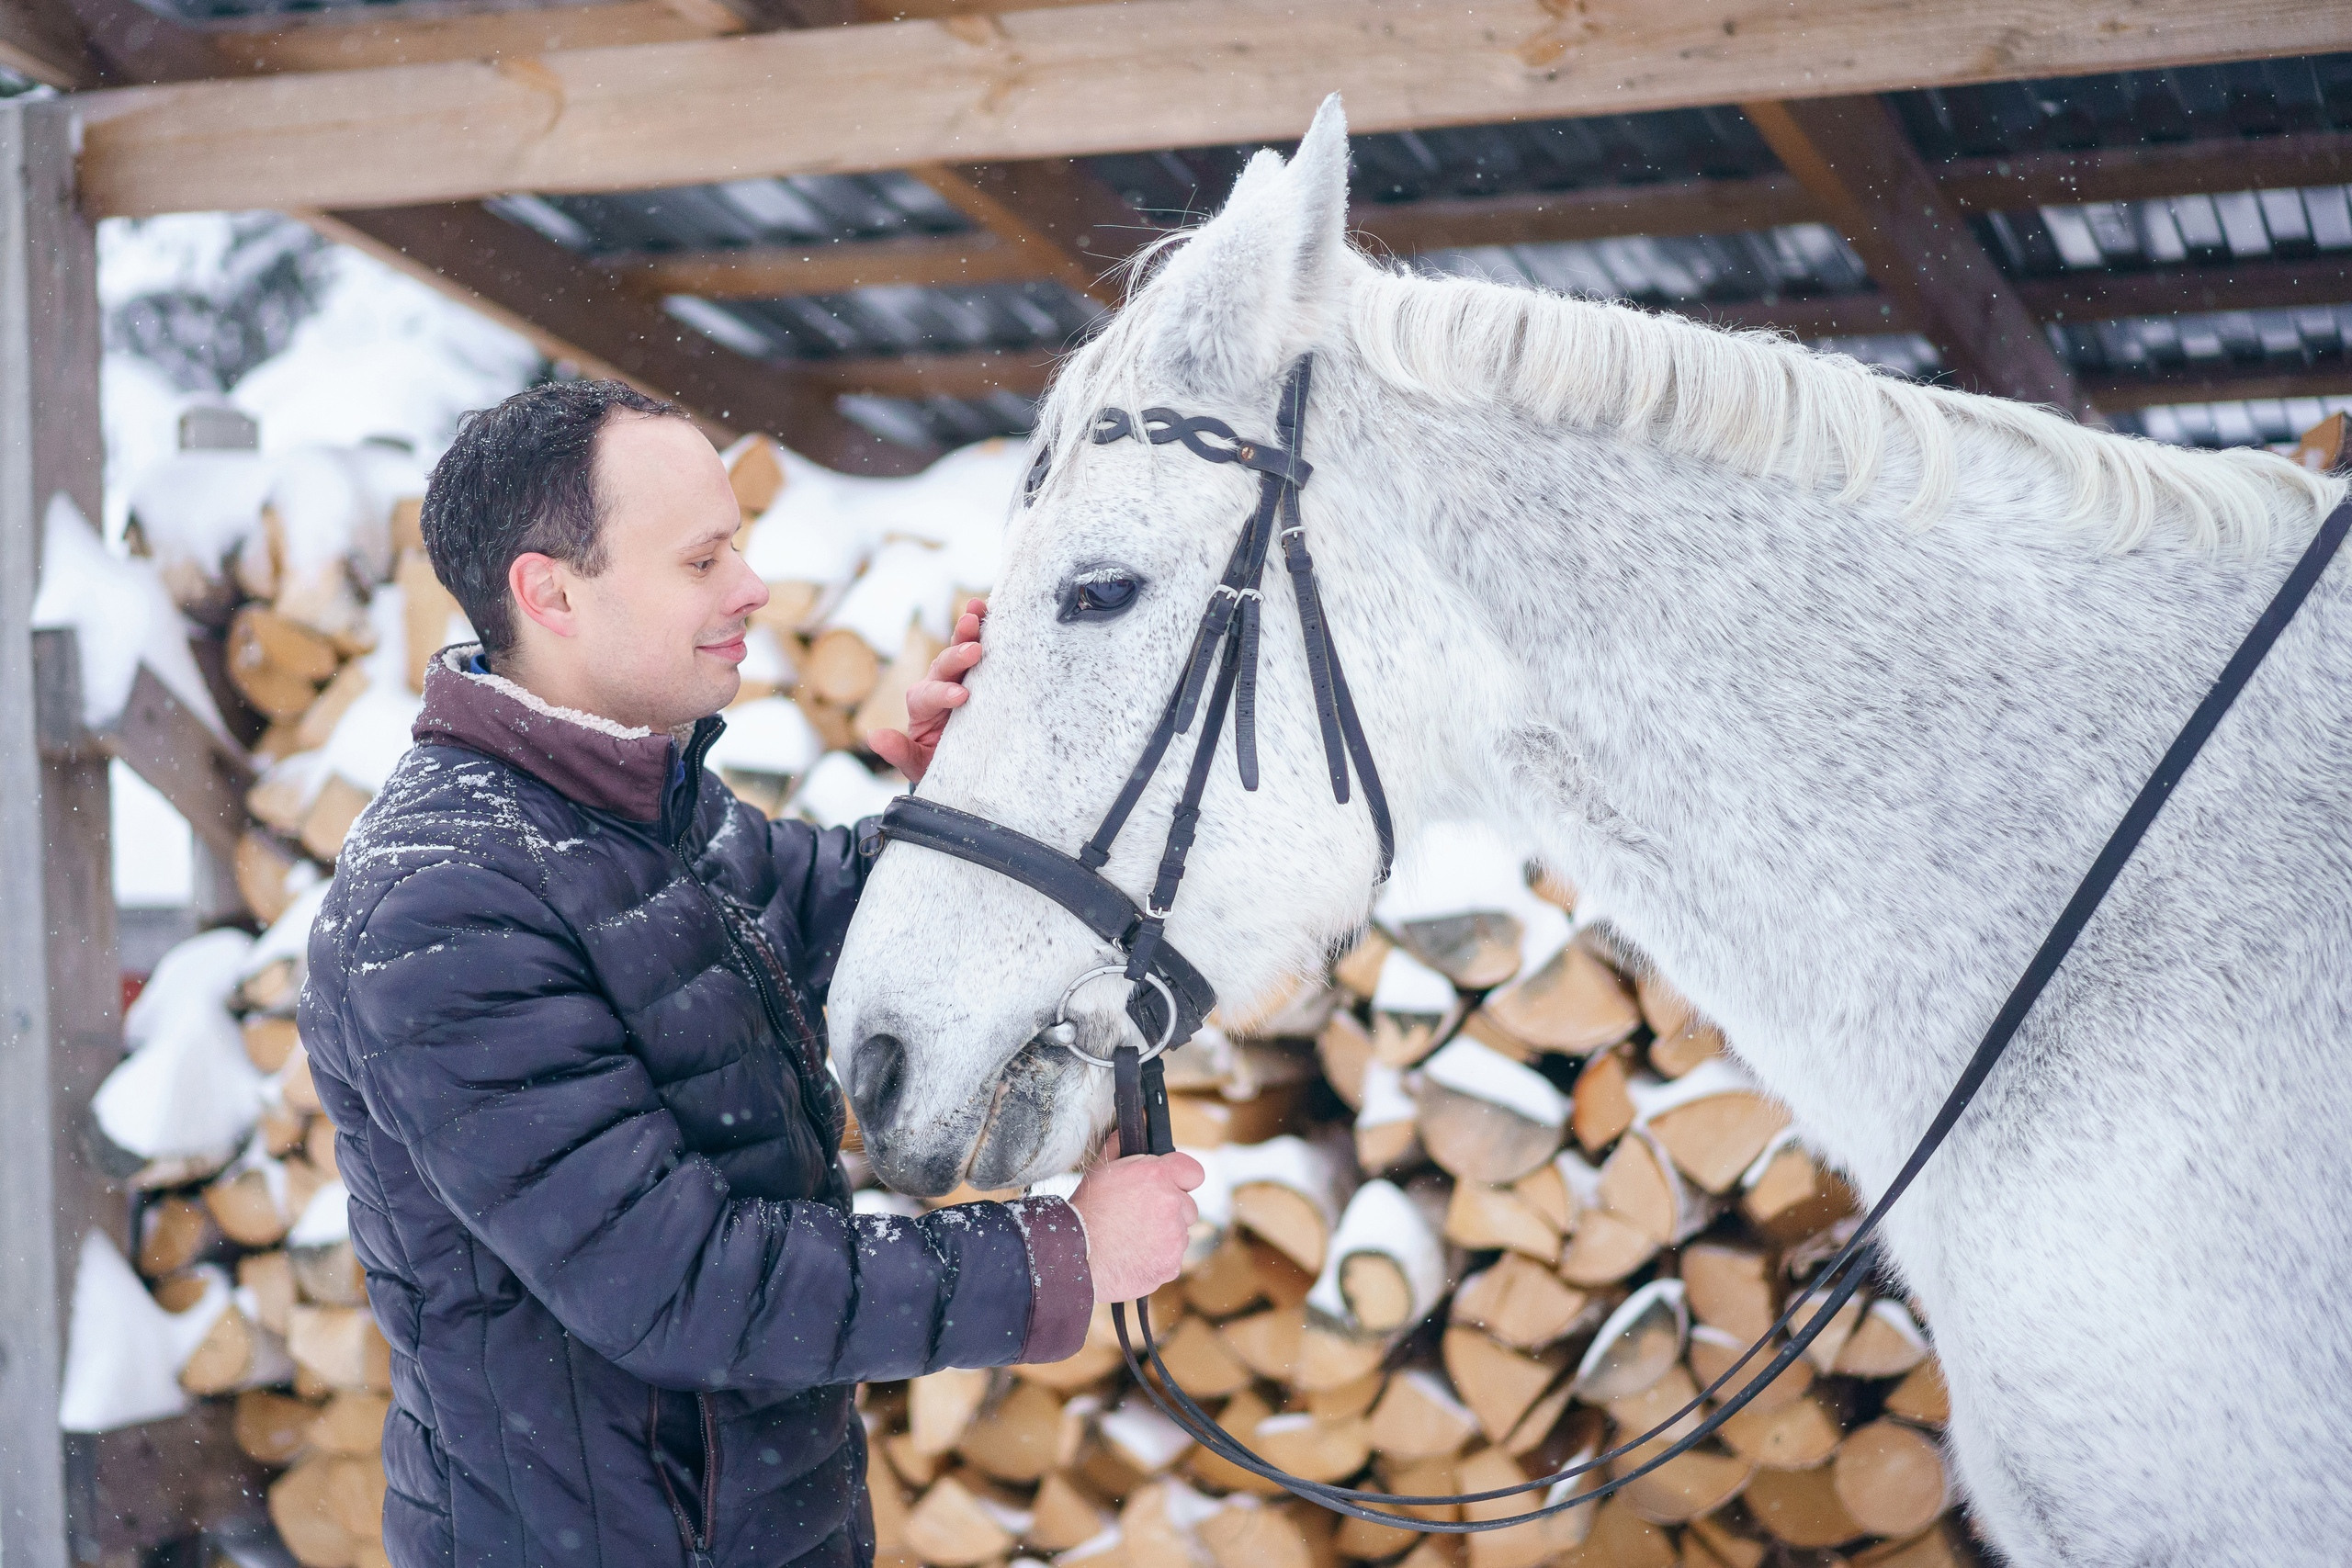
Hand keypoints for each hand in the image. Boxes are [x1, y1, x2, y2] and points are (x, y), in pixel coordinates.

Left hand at [868, 597, 985, 784]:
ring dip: (967, 628)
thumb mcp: (918, 762)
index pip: (928, 695)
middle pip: (943, 665)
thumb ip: (899, 751)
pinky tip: (988, 606)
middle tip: (975, 650)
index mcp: (921, 704)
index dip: (943, 693)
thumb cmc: (937, 761)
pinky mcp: (976, 672)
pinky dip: (982, 626)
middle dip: (957, 655)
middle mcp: (936, 683)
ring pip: (958, 648)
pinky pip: (977, 645)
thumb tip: (874, 737)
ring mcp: (956, 675)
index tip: (961, 696)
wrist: (959, 759)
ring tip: (976, 609)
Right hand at [1068, 1150, 1204, 1303]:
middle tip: (1141, 1218)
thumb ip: (1124, 1146)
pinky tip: (1134, 1257)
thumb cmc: (1086, 1211)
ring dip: (1164, 1237)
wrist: (1075, 1256)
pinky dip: (1158, 1260)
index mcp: (1157, 1176)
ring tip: (1132, 1239)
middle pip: (1188, 1207)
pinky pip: (1172, 1260)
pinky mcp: (1171, 1265)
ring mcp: (1174, 1238)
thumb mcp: (1102, 1170)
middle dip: (1171, 1211)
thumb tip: (1140, 1123)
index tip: (1171, 1186)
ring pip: (1180, 1235)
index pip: (1194, 1172)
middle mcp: (1172, 1205)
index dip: (1182, 1179)